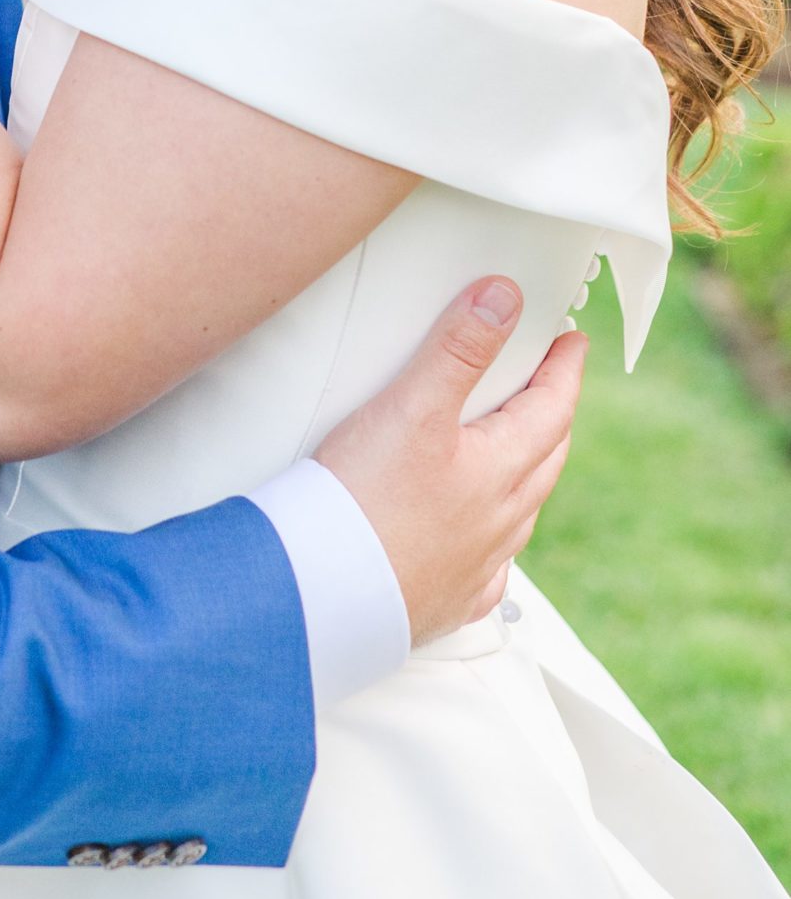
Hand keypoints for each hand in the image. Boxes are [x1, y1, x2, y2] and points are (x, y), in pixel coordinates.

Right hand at [314, 278, 585, 646]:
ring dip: (528, 473)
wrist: (324, 591)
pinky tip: (479, 539)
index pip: (552, 407)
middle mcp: (501, 522)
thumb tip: (505, 299)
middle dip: (553, 416)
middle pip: (545, 459)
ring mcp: (478, 565)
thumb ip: (459, 348)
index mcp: (501, 469)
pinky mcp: (448, 599)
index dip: (564, 369)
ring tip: (518, 450)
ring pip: (522, 512)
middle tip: (551, 386)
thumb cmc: (364, 500)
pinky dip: (494, 540)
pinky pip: (491, 567)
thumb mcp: (412, 406)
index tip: (573, 343)